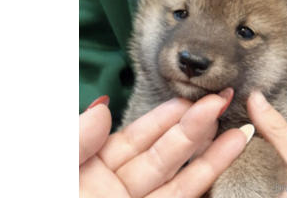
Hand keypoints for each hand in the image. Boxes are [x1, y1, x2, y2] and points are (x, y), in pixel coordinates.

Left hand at [79, 89, 249, 197]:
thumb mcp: (49, 172)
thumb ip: (76, 140)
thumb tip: (104, 106)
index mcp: (90, 168)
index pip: (134, 137)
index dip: (163, 117)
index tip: (189, 99)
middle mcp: (117, 188)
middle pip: (163, 153)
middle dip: (193, 127)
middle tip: (219, 101)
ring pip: (180, 177)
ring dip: (210, 152)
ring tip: (237, 128)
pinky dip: (206, 177)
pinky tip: (225, 155)